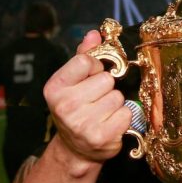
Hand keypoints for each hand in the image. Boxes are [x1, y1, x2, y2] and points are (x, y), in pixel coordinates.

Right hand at [43, 30, 132, 163]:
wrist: (76, 148)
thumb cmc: (76, 108)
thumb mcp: (73, 81)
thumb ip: (83, 56)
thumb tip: (95, 34)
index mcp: (54, 87)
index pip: (86, 61)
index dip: (95, 68)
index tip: (90, 78)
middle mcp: (65, 105)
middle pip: (106, 80)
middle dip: (106, 88)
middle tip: (96, 100)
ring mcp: (82, 123)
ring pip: (118, 97)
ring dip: (115, 104)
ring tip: (102, 113)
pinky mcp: (101, 137)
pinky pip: (126, 113)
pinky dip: (123, 117)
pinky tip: (110, 124)